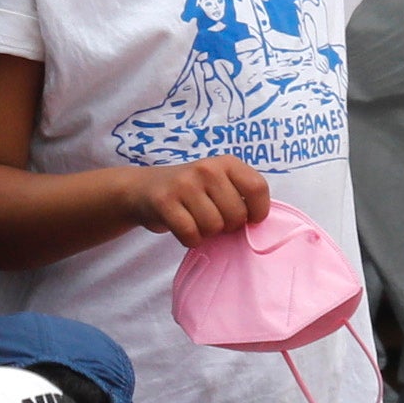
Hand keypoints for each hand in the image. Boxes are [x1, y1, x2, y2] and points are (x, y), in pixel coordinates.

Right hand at [113, 155, 274, 246]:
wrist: (144, 189)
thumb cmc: (192, 192)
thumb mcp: (218, 183)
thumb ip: (240, 197)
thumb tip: (259, 226)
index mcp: (227, 163)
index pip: (258, 188)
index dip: (258, 212)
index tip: (249, 220)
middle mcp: (207, 168)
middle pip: (236, 215)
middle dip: (227, 226)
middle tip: (213, 219)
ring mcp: (184, 183)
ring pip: (213, 226)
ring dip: (206, 233)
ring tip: (195, 220)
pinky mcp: (164, 201)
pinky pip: (191, 234)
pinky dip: (190, 239)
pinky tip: (184, 228)